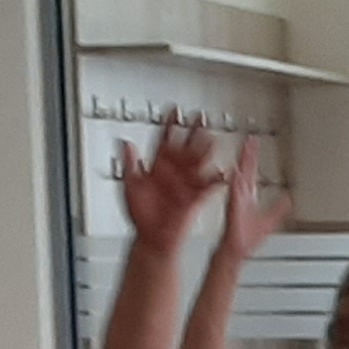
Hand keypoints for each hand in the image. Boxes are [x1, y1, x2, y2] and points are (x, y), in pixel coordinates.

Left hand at [115, 116, 226, 250]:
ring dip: (205, 150)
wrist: (152, 238)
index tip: (174, 110)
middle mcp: (173, 173)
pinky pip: (207, 186)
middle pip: (186, 147)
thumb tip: (127, 144)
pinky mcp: (194, 198)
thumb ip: (130, 165)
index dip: (169, 125)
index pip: (164, 141)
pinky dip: (215, 180)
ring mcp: (184, 184)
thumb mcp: (130, 187)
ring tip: (212, 137)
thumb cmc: (141, 216)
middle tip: (199, 117)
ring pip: (197, 162)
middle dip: (193, 131)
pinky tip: (222, 171)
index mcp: (157, 167)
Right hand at [218, 136, 291, 258]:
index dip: (252, 156)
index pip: (250, 170)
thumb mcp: (269, 220)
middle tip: (250, 138)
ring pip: (239, 175)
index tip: (253, 142)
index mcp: (248, 195)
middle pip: (245, 168)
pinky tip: (236, 172)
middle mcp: (241, 194)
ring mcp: (236, 199)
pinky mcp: (234, 206)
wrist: (237, 250)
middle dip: (247, 153)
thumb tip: (289, 200)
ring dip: (241, 162)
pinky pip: (234, 191)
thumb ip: (279, 209)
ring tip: (243, 148)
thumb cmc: (247, 238)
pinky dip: (235, 181)